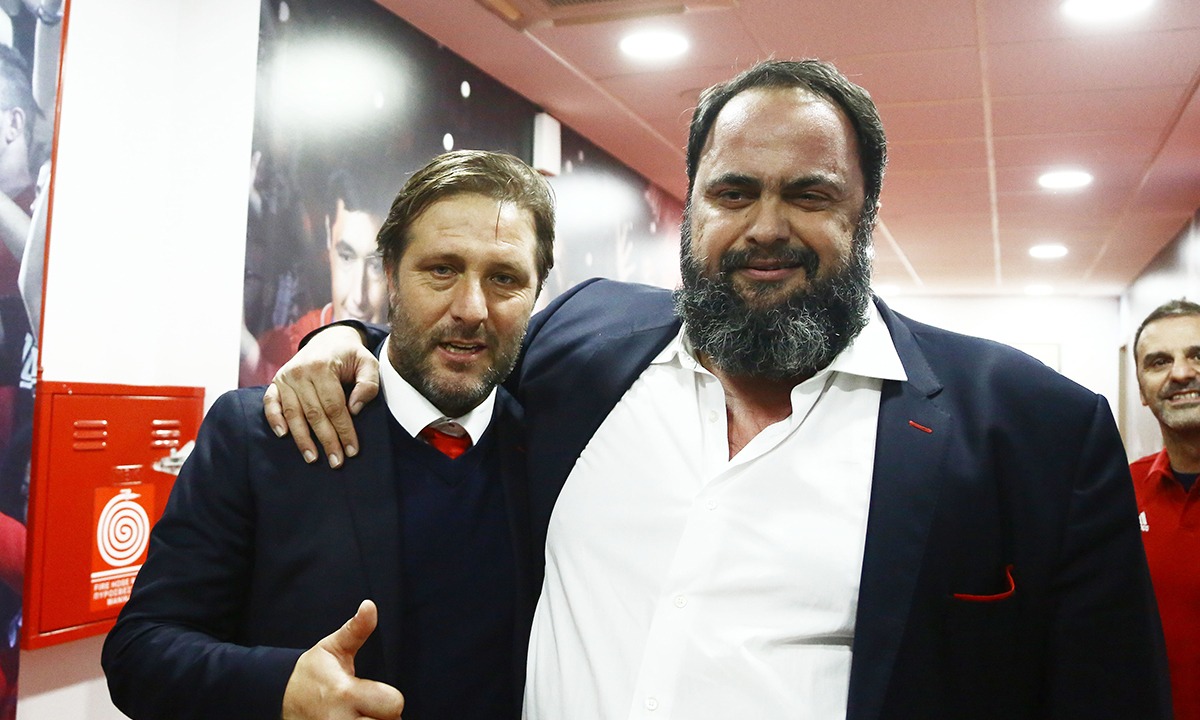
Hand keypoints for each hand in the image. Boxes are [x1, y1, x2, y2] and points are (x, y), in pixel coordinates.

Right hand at [264, 325, 380, 467]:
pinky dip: (274, 419)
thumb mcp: (368, 362)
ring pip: (293, 413)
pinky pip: (270, 403)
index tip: (352, 450)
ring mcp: (285, 377)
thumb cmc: (350, 355)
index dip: (344, 430)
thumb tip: (354, 409)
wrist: (328, 340)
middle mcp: (300, 372)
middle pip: (314, 414)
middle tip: (336, 462)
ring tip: (312, 458)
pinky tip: (283, 436)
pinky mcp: (276, 382)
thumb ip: (368, 384)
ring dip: (302, 438)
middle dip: (326, 440)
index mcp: (322, 367)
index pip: (334, 406)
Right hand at [281, 600, 403, 719]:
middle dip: (384, 715)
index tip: (375, 693)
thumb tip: (370, 606)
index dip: (389, 698)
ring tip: (362, 715)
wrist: (280, 699)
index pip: (393, 704)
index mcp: (346, 693)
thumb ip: (355, 630)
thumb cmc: (312, 674)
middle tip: (369, 706)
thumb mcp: (332, 648)